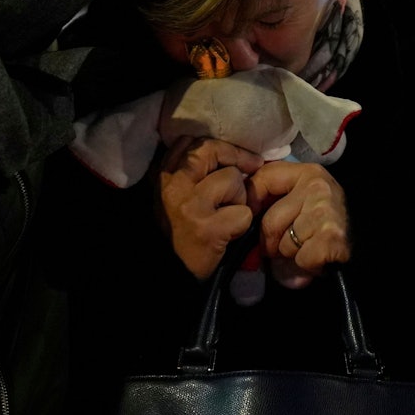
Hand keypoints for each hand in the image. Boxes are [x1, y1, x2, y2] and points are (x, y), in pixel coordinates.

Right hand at [158, 135, 264, 278]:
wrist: (174, 273)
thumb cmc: (182, 231)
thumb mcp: (176, 195)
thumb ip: (191, 171)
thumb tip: (229, 151)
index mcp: (162, 176)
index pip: (190, 141)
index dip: (219, 146)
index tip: (235, 157)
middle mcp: (172, 186)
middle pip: (211, 150)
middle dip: (237, 158)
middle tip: (253, 167)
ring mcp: (189, 206)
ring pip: (232, 179)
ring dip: (240, 197)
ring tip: (228, 213)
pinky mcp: (207, 228)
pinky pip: (243, 212)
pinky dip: (243, 223)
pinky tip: (231, 233)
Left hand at [245, 160, 350, 287]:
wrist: (363, 244)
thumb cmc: (321, 224)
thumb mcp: (297, 199)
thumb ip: (268, 193)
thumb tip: (238, 200)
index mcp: (307, 172)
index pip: (262, 180)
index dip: (250, 205)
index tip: (253, 219)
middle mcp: (318, 186)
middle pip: (269, 222)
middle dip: (272, 241)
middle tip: (288, 244)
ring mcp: (327, 212)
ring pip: (284, 244)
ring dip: (291, 255)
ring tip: (306, 249)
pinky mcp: (332, 238)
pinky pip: (300, 258)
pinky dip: (305, 265)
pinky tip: (317, 258)